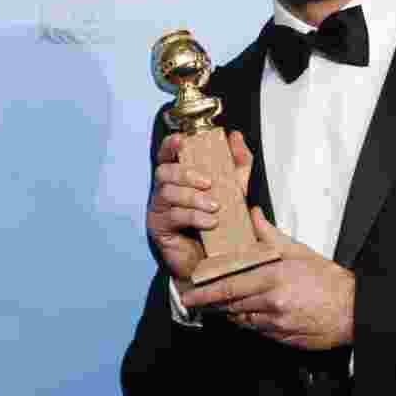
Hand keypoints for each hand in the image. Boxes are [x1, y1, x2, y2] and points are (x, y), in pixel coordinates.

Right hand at [146, 130, 252, 291]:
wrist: (214, 258)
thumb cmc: (219, 220)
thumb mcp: (234, 188)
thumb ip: (237, 163)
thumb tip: (236, 137)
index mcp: (178, 177)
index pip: (166, 154)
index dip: (170, 145)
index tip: (182, 140)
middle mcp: (164, 190)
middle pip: (164, 171)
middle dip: (186, 174)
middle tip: (209, 182)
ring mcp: (159, 209)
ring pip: (167, 193)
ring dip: (193, 197)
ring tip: (215, 206)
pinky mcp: (159, 228)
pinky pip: (172, 216)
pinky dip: (194, 216)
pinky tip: (210, 222)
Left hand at [180, 206, 354, 350]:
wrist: (352, 309)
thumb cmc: (327, 279)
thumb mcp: (298, 251)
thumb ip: (270, 235)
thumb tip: (253, 214)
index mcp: (273, 278)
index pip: (229, 286)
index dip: (205, 292)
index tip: (188, 294)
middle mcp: (271, 303)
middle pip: (230, 306)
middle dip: (210, 304)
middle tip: (193, 301)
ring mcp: (276, 323)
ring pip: (242, 320)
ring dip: (229, 313)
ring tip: (219, 306)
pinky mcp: (282, 338)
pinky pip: (257, 331)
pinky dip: (249, 322)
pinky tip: (247, 314)